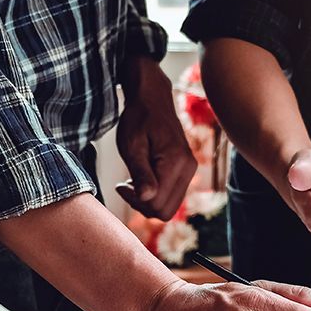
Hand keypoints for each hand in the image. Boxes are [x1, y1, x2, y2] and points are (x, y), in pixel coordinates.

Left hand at [115, 56, 197, 219]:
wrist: (153, 99)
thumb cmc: (138, 119)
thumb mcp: (132, 146)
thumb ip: (141, 173)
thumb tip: (147, 198)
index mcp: (175, 163)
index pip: (157, 204)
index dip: (135, 201)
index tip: (121, 184)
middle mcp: (188, 169)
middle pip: (165, 211)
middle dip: (143, 205)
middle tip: (126, 185)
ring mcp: (190, 170)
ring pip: (169, 206)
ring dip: (149, 200)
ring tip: (134, 180)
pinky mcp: (187, 170)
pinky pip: (172, 195)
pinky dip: (156, 193)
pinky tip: (144, 177)